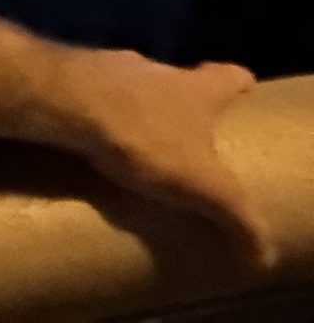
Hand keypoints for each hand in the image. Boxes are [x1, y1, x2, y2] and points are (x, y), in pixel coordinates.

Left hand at [58, 48, 275, 271]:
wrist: (59, 100)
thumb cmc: (142, 137)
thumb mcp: (202, 186)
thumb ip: (236, 216)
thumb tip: (265, 256)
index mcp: (195, 88)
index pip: (230, 76)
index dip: (240, 86)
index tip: (244, 96)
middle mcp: (154, 68)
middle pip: (179, 81)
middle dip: (184, 107)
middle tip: (189, 139)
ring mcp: (107, 67)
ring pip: (132, 88)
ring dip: (136, 112)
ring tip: (137, 147)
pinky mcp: (67, 76)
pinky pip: (91, 97)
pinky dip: (96, 116)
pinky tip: (91, 142)